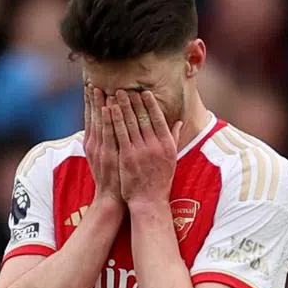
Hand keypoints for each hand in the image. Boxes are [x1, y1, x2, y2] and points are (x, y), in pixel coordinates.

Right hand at [84, 86, 121, 204]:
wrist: (111, 198)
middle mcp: (94, 144)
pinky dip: (108, 120)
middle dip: (91, 100)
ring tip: (98, 88)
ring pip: (99, 122)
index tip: (90, 87)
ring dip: (98, 105)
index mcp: (92, 143)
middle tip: (91, 82)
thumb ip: (107, 142)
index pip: (91, 118)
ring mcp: (100, 149)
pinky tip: (108, 107)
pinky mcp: (108, 154)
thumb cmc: (113, 178)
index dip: (90, 103)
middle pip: (92, 117)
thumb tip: (109, 128)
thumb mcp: (106, 158)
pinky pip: (108, 133)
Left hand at [110, 91, 182, 208]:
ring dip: (122, 106)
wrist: (148, 200)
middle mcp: (155, 145)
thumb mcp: (171, 158)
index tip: (144, 92)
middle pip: (143, 118)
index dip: (151, 104)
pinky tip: (109, 109)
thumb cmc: (160, 180)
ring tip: (116, 93)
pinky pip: (119, 134)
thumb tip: (179, 121)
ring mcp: (141, 151)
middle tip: (126, 87)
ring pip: (130, 123)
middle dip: (134, 101)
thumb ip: (173, 137)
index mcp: (167, 144)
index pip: (159, 118)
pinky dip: (114, 120)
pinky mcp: (127, 156)